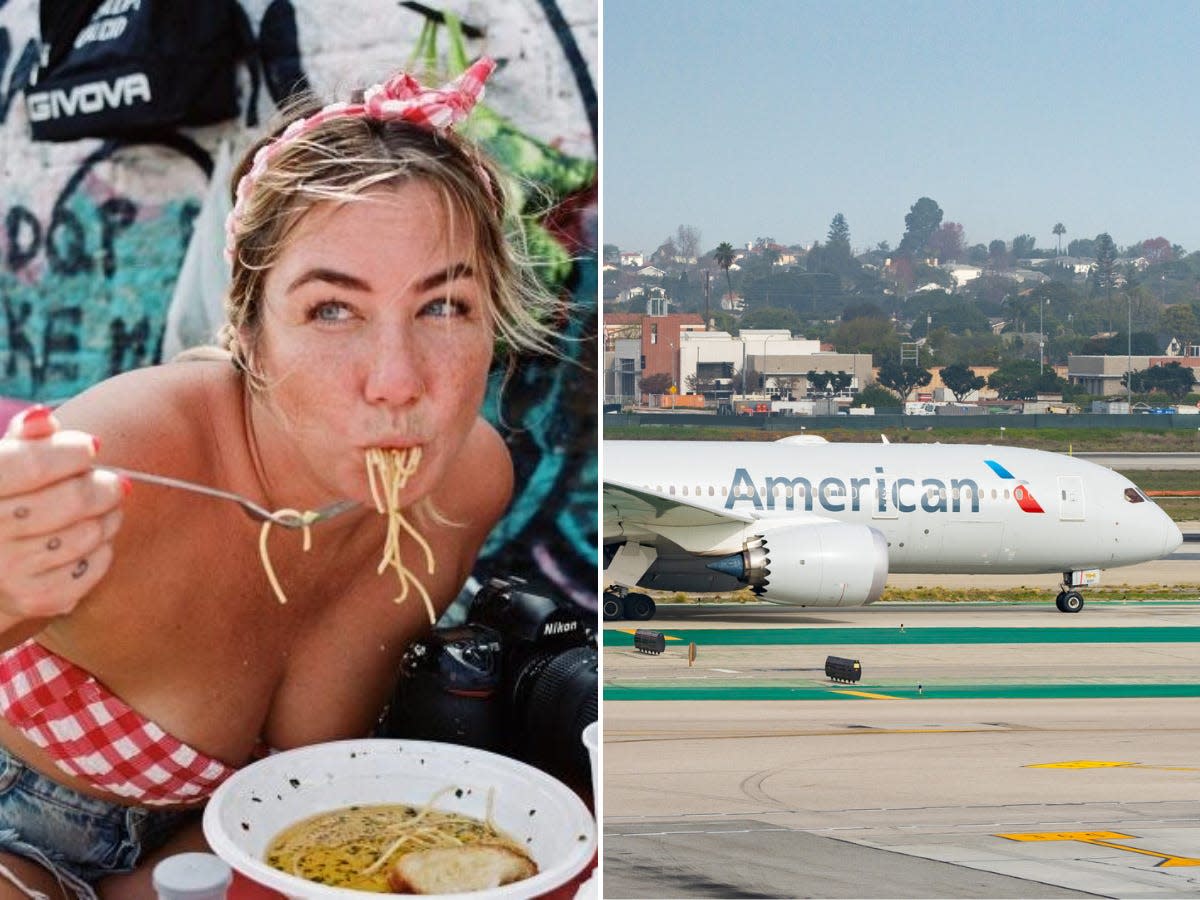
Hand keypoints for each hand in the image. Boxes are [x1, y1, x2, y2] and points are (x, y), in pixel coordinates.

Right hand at [0, 406, 125, 621]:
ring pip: (90, 532)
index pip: (33, 464)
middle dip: (103, 485)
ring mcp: (8, 571)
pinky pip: (95, 564)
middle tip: (112, 482)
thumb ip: (24, 440)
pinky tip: (90, 539)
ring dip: (108, 515)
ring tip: (103, 509)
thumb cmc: (5, 503)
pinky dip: (103, 548)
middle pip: (72, 499)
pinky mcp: (36, 598)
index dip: (71, 451)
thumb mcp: (2, 467)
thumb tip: (44, 417)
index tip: (90, 447)